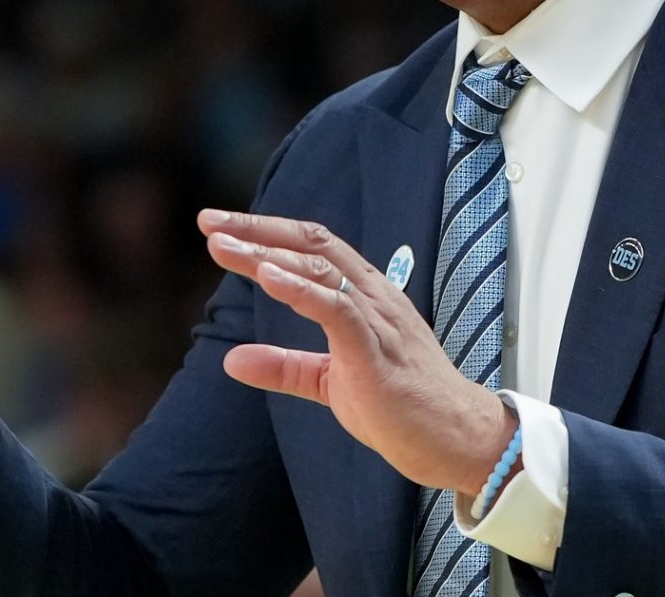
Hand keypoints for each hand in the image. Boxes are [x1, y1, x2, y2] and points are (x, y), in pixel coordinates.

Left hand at [199, 209, 516, 494]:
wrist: (454, 440)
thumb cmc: (403, 407)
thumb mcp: (330, 383)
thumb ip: (285, 366)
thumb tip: (230, 360)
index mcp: (365, 297)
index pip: (314, 248)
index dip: (266, 232)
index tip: (221, 228)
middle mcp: (373, 297)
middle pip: (313, 245)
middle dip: (257, 230)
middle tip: (209, 223)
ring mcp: (378, 320)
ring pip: (322, 270)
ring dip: (268, 256)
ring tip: (223, 248)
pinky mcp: (377, 351)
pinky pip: (338, 310)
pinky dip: (301, 290)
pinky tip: (268, 277)